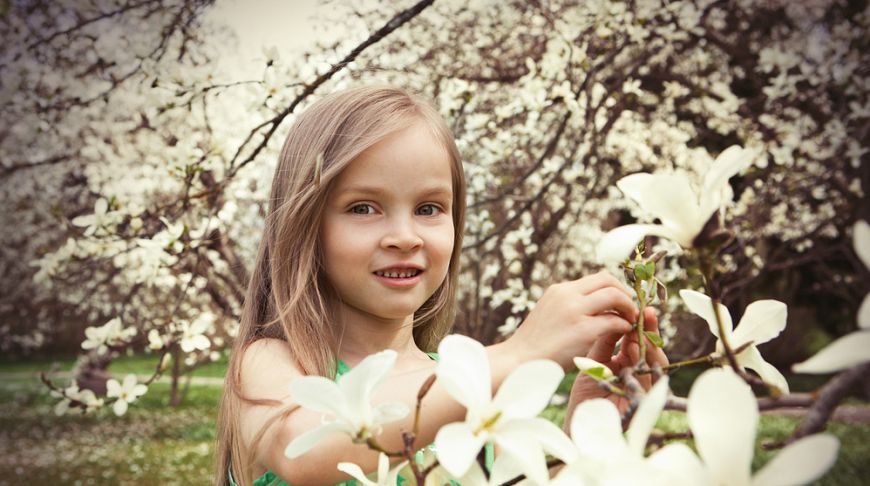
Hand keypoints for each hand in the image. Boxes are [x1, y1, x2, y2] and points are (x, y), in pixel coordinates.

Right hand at [503, 271, 636, 369]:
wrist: (518, 361)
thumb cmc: (535, 345)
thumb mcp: (550, 315)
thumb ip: (568, 307)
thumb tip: (593, 307)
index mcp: (560, 290)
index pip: (597, 278)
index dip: (616, 288)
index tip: (622, 302)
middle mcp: (567, 295)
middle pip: (608, 281)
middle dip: (626, 294)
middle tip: (631, 310)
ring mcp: (575, 311)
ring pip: (615, 296)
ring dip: (628, 308)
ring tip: (630, 321)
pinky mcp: (582, 330)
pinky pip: (614, 321)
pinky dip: (624, 326)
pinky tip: (624, 334)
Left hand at [565, 306, 668, 423]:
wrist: (578, 422)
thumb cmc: (586, 394)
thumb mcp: (594, 363)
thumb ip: (606, 343)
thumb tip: (615, 316)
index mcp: (627, 364)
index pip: (637, 341)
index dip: (639, 325)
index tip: (637, 307)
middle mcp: (638, 376)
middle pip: (650, 350)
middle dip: (649, 331)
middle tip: (646, 313)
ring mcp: (642, 390)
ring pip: (655, 366)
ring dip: (649, 348)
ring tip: (640, 333)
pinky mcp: (642, 406)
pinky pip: (651, 386)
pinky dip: (648, 371)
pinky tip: (642, 357)